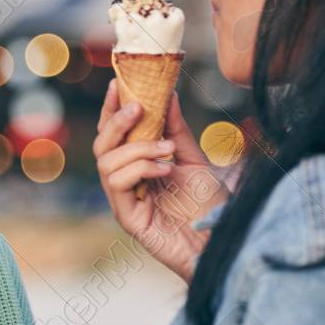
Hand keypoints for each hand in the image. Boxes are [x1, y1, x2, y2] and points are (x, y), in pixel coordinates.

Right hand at [94, 78, 227, 283]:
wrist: (222, 241)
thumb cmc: (209, 207)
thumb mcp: (195, 160)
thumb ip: (177, 130)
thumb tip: (168, 94)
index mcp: (138, 167)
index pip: (115, 134)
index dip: (112, 109)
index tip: (118, 83)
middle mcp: (126, 182)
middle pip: (102, 145)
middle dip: (116, 121)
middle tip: (140, 106)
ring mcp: (124, 201)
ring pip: (106, 163)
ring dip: (137, 147)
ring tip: (166, 149)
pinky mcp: (128, 218)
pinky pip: (117, 185)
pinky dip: (140, 169)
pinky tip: (165, 170)